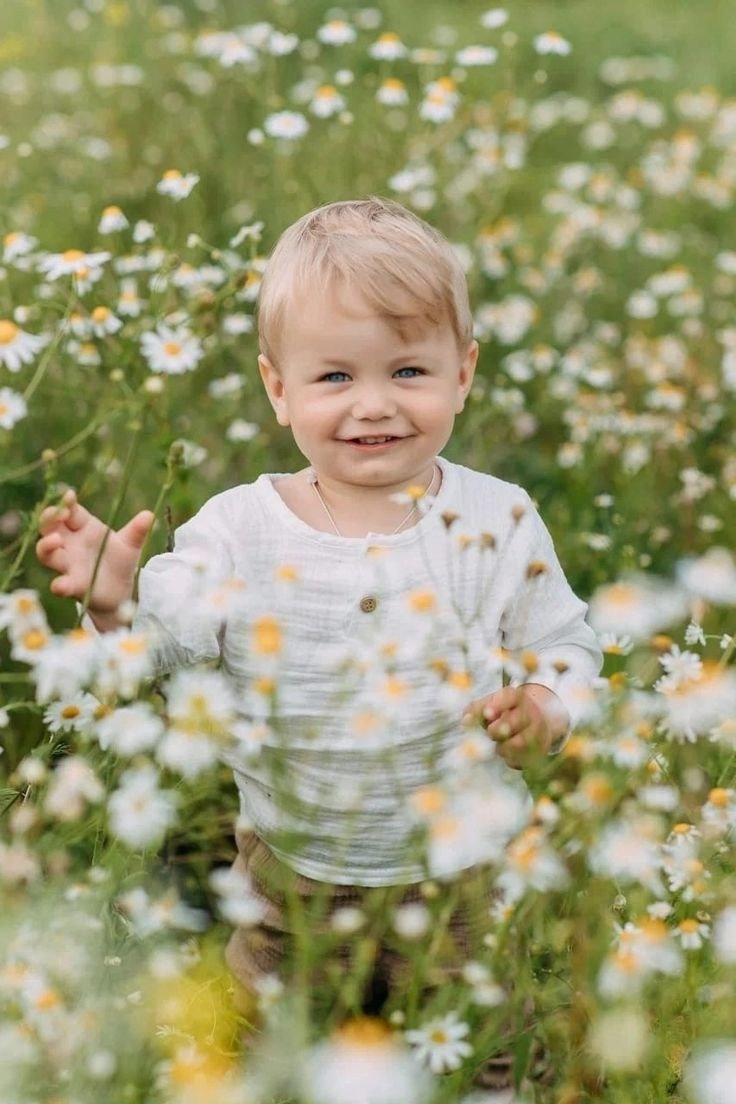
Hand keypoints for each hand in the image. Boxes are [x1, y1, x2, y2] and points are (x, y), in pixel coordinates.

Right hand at [36, 489, 153, 629]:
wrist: (121, 592)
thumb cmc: (120, 561)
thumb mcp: (130, 544)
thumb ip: (137, 531)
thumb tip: (149, 515)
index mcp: (84, 528)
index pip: (70, 511)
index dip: (67, 503)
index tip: (69, 495)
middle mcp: (71, 544)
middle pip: (49, 527)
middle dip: (49, 519)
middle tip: (58, 514)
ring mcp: (68, 564)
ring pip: (46, 553)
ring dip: (46, 546)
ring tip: (55, 540)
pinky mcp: (72, 585)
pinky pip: (59, 585)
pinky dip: (59, 585)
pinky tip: (62, 585)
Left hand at [462, 684, 569, 768]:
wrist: (535, 723)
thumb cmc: (505, 713)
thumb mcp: (491, 705)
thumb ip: (476, 710)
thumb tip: (465, 721)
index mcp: (517, 697)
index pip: (510, 697)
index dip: (498, 705)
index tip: (487, 714)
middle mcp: (530, 712)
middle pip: (513, 721)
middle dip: (497, 730)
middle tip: (491, 732)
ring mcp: (537, 731)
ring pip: (518, 743)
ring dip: (503, 747)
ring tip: (499, 745)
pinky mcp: (540, 748)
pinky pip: (522, 757)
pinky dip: (510, 758)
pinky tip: (507, 753)